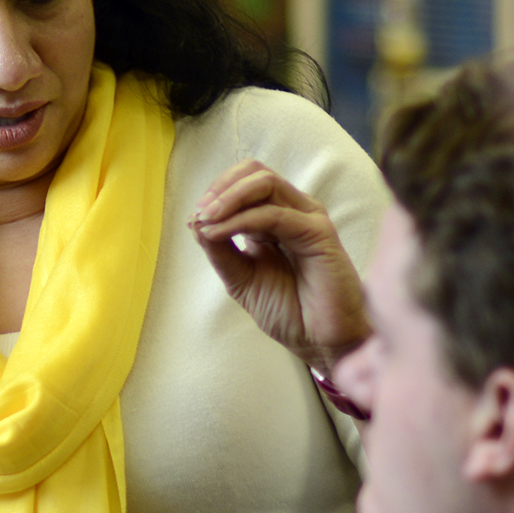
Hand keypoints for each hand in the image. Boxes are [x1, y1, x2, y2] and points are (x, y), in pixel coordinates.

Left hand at [187, 162, 369, 369]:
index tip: (194, 219)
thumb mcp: (240, 279)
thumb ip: (220, 251)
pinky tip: (221, 233)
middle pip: (255, 172)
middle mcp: (291, 211)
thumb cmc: (288, 310)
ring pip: (265, 183)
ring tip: (206, 219)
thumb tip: (195, 221)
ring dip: (228, 197)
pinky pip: (275, 214)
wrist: (319, 340)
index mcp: (274, 219)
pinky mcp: (319, 232)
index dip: (216, 192)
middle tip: (200, 214)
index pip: (244, 182)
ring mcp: (306, 218)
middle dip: (220, 187)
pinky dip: (241, 220)